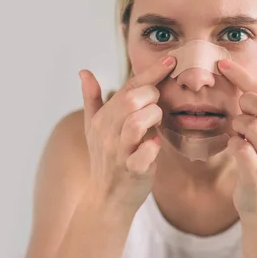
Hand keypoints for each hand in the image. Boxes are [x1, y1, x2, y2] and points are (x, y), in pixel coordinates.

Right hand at [78, 55, 176, 211]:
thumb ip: (92, 98)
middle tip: (157, 105)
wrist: (106, 198)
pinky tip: (156, 145)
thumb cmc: (106, 158)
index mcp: (103, 117)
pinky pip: (142, 155)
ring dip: (153, 118)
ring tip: (155, 124)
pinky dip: (152, 148)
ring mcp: (118, 151)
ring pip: (136, 122)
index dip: (151, 72)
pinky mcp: (131, 170)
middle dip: (152, 96)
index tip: (172, 59)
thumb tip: (84, 71)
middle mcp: (108, 131)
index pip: (129, 87)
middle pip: (132, 99)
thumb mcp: (94, 127)